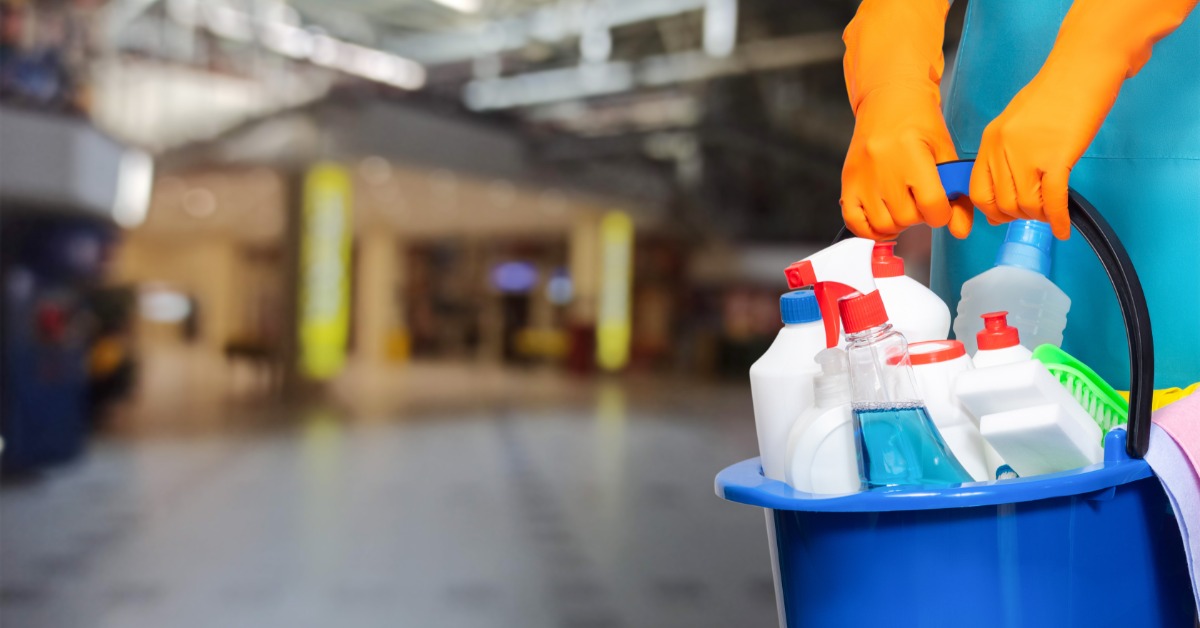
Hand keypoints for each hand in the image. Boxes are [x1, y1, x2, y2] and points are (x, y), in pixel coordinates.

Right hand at [841, 86, 974, 240]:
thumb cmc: (919, 121)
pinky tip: (883, 220)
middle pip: (907, 217)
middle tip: (920, 200)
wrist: (888, 98)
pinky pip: (854, 221)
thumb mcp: (944, 151)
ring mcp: (862, 176)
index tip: (941, 207)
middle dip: (920, 215)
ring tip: (903, 207)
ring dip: (898, 223)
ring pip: (883, 224)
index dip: (942, 213)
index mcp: (911, 154)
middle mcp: (883, 166)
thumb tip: (960, 230)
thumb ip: (955, 192)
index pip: (931, 205)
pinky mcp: (848, 181)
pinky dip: (869, 229)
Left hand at [968, 79, 1092, 240]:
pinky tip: (1064, 228)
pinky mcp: (1057, 157)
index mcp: (990, 140)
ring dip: (1039, 216)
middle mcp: (1002, 148)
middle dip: (1018, 216)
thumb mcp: (1016, 122)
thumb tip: (1003, 193)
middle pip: (1001, 203)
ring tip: (1050, 213)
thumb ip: (1005, 155)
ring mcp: (1028, 153)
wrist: (1083, 67)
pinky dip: (1058, 218)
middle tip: (1034, 214)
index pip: (978, 190)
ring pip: (1026, 205)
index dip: (991, 211)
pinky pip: (1053, 199)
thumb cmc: (1055, 93)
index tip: (1004, 217)